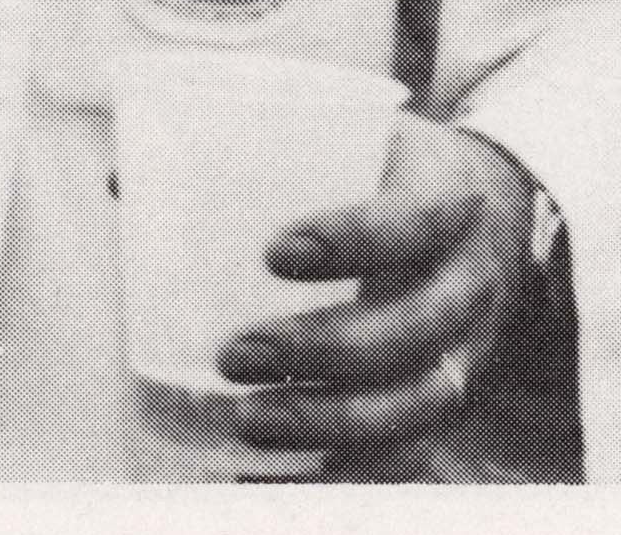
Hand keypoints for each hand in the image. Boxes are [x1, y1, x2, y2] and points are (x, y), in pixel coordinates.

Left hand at [219, 119, 540, 471]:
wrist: (497, 210)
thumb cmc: (387, 172)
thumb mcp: (347, 139)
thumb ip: (248, 155)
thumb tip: (122, 185)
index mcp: (445, 199)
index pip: (414, 222)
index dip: (353, 241)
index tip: (275, 254)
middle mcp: (468, 280)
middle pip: (414, 328)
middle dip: (323, 351)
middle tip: (234, 355)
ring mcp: (469, 347)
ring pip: (420, 400)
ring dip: (333, 422)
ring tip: (249, 422)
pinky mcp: (451, 395)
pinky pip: (417, 450)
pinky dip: (353, 474)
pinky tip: (282, 479)